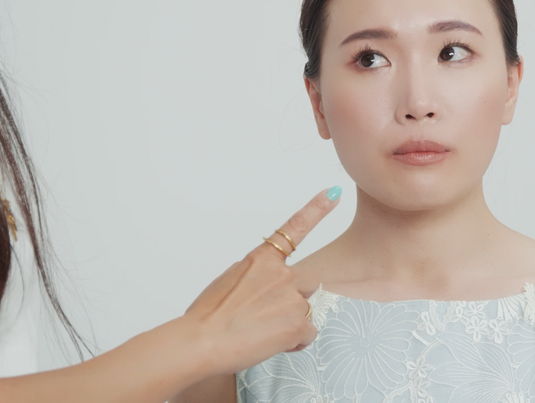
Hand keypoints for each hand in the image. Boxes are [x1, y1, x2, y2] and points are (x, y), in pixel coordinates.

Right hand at [181, 187, 339, 375]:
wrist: (201, 341)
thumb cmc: (207, 315)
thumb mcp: (227, 281)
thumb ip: (253, 274)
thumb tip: (261, 279)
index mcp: (262, 259)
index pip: (295, 228)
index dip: (317, 208)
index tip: (333, 192)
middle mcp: (281, 274)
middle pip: (309, 281)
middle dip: (297, 296)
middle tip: (270, 314)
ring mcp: (291, 297)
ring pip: (306, 310)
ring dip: (291, 321)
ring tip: (263, 332)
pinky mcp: (296, 323)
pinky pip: (308, 332)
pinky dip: (295, 341)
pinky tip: (272, 343)